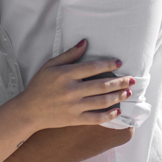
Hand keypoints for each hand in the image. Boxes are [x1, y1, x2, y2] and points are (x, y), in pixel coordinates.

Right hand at [19, 39, 133, 130]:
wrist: (28, 111)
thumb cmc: (39, 85)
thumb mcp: (50, 65)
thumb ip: (69, 55)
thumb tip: (85, 42)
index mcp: (65, 75)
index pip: (92, 68)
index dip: (108, 65)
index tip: (119, 63)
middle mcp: (71, 91)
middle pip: (101, 85)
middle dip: (120, 82)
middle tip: (132, 79)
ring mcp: (74, 107)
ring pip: (102, 102)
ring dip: (118, 96)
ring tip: (128, 92)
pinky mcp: (74, 119)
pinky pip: (95, 118)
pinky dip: (109, 115)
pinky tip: (118, 110)